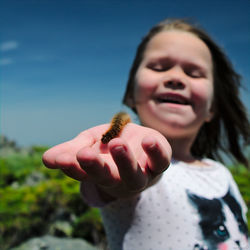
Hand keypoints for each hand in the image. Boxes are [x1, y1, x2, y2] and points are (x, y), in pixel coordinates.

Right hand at [42, 123, 171, 198]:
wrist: (139, 145)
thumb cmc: (109, 146)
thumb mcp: (89, 144)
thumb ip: (70, 151)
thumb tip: (46, 159)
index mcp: (99, 173)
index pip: (83, 173)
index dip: (72, 168)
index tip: (62, 159)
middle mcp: (120, 178)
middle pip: (108, 178)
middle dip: (95, 168)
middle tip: (83, 155)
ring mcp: (141, 173)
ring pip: (134, 175)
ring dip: (124, 162)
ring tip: (116, 144)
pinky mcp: (159, 162)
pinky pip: (160, 161)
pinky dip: (155, 153)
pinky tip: (148, 141)